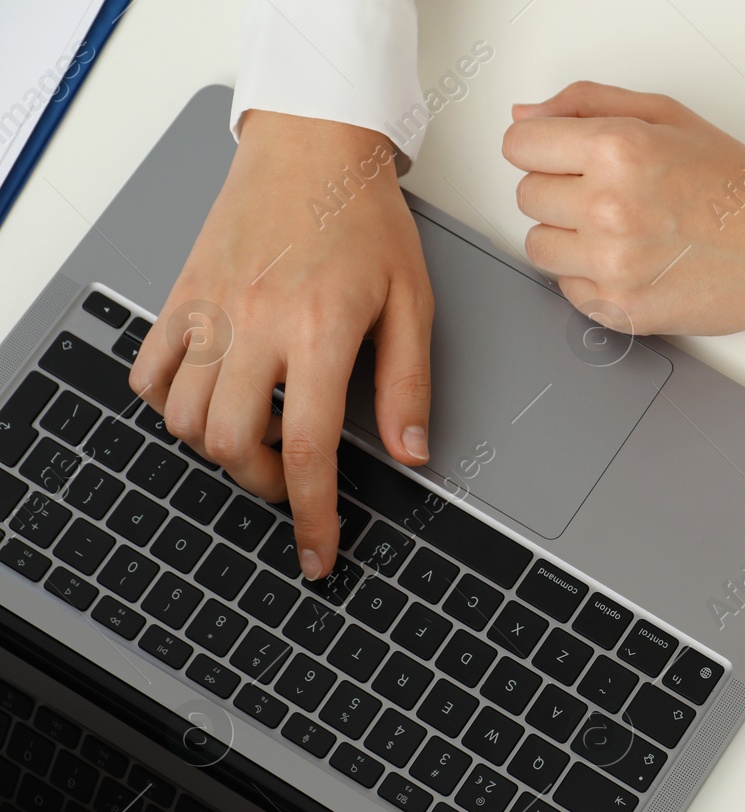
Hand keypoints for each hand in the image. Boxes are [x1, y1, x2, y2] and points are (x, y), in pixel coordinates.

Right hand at [131, 110, 433, 578]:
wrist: (313, 144)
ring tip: (260, 435)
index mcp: (320, 330)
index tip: (317, 553)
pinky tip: (211, 398)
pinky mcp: (181, 296)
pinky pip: (149, 372)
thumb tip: (411, 454)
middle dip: (264, 484)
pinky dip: (171, 404)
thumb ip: (408, 384)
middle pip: (231, 443)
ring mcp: (209, 310)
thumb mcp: (412, 302)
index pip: (309, 448)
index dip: (312, 515)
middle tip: (295, 480)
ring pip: (182, 417)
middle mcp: (255, 323)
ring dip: (218, 448)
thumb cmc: (365, 216)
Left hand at [503, 82, 744, 335]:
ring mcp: (612, 265)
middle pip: (527, 196)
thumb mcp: (666, 117)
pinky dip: (590, 277)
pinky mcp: (621, 308)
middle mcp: (608, 208)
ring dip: (567, 236)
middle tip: (607, 193)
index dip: (540, 149)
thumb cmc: (735, 188)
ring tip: (616, 229)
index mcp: (617, 150)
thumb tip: (526, 117)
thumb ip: (587, 105)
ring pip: (538, 246)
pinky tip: (629, 261)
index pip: (520, 146)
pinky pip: (567, 289)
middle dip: (560, 190)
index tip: (558, 157)